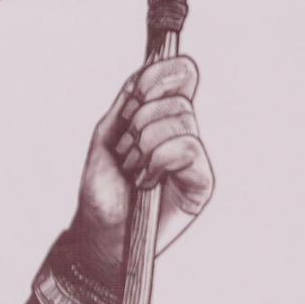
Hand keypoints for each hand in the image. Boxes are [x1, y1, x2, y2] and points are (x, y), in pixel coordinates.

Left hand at [62, 52, 217, 264]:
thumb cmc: (102, 192)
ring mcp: (194, 158)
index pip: (180, 79)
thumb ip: (126, 104)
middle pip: (177, 100)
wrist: (102, 232)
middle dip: (140, 122)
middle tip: (126, 151)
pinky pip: (188, 148)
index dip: (165, 74)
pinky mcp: (202, 180)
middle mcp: (181, 135)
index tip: (141, 88)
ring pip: (181, 121)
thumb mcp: (105, 138)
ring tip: (134, 169)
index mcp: (160, 119)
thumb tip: (147, 71)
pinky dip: (159, 160)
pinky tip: (148, 181)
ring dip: (145, 146)